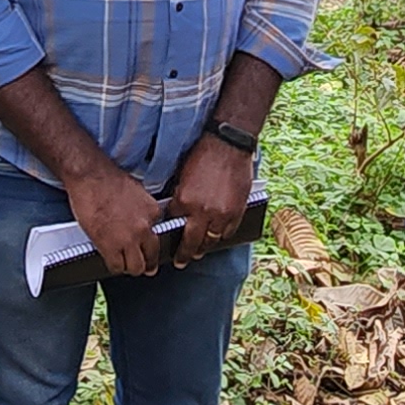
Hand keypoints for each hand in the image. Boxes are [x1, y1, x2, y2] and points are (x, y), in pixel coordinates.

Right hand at [67, 159, 172, 278]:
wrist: (90, 175)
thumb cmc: (108, 178)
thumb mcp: (137, 191)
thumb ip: (143, 209)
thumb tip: (142, 220)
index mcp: (153, 212)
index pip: (159, 236)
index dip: (150, 242)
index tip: (146, 246)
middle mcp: (144, 227)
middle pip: (152, 256)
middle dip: (147, 263)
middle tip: (144, 266)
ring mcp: (128, 239)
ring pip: (136, 267)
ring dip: (131, 268)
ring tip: (127, 266)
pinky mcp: (110, 246)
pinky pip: (117, 267)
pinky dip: (114, 267)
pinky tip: (111, 262)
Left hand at [167, 132, 254, 255]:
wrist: (227, 143)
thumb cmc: (203, 154)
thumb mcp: (183, 176)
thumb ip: (181, 196)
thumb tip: (176, 212)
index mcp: (184, 201)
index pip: (173, 225)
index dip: (170, 234)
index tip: (167, 243)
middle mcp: (202, 211)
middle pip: (192, 242)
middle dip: (185, 254)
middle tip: (181, 261)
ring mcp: (221, 213)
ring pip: (212, 239)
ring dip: (205, 245)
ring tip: (201, 249)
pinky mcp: (237, 211)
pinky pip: (228, 231)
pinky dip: (222, 234)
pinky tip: (217, 235)